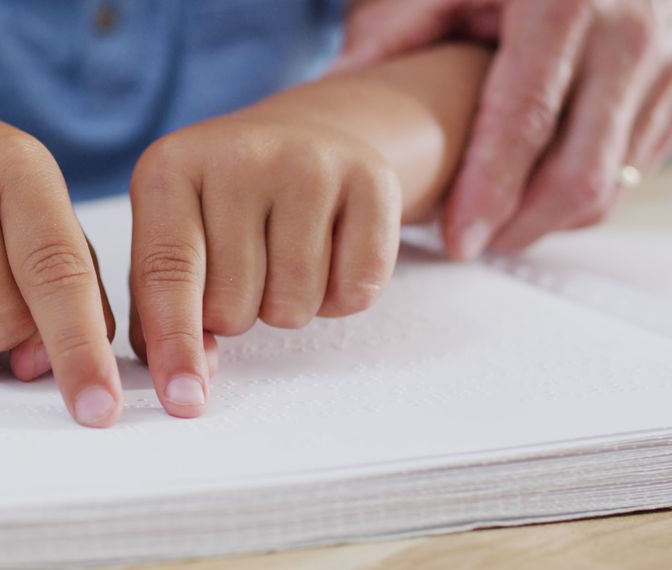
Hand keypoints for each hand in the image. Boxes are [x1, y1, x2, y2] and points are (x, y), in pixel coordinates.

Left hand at [129, 109, 401, 417]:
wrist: (301, 138)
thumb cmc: (222, 208)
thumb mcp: (171, 240)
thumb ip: (160, 311)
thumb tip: (189, 378)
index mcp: (169, 169)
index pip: (167, 273)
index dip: (176, 345)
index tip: (183, 399)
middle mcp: (238, 154)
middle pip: (233, 303)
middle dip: (236, 313)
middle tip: (244, 272)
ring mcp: (308, 161)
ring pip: (294, 304)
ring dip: (287, 305)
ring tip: (281, 259)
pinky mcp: (371, 179)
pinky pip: (357, 291)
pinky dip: (340, 296)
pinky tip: (327, 254)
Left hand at [339, 0, 671, 256]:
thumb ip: (402, 28)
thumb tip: (337, 85)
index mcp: (564, 7)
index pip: (525, 125)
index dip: (488, 193)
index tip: (455, 239)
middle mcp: (628, 39)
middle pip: (576, 175)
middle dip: (515, 226)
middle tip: (466, 243)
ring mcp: (667, 70)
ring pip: (608, 186)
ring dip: (546, 220)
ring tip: (492, 222)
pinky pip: (631, 173)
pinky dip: (581, 199)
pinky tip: (535, 195)